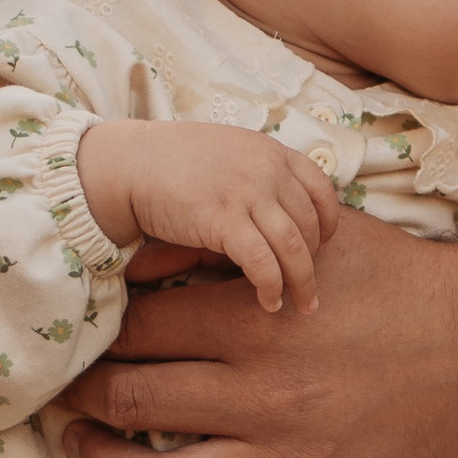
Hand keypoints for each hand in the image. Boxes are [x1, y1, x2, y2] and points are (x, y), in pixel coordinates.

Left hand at [57, 212, 457, 457]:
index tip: (82, 335)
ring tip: (85, 449)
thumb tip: (140, 252)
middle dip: (85, 396)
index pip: (138, 331)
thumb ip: (229, 242)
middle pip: (134, 402)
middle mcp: (264, 397)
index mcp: (256, 324)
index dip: (97, 332)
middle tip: (65, 391)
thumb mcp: (317, 240)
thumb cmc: (394, 281)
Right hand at [78, 121, 340, 313]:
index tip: (323, 246)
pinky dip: (272, 287)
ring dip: (302, 282)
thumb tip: (278, 213)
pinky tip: (270, 303)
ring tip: (303, 306)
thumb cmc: (172, 162)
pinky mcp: (225, 220)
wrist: (128, 164)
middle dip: (315, 261)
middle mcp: (266, 170)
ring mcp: (248, 194)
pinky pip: (263, 263)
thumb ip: (257, 174)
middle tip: (312, 288)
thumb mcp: (227, 153)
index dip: (328, 222)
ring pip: (295, 247)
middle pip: (311, 224)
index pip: (321, 188)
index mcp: (270, 151)